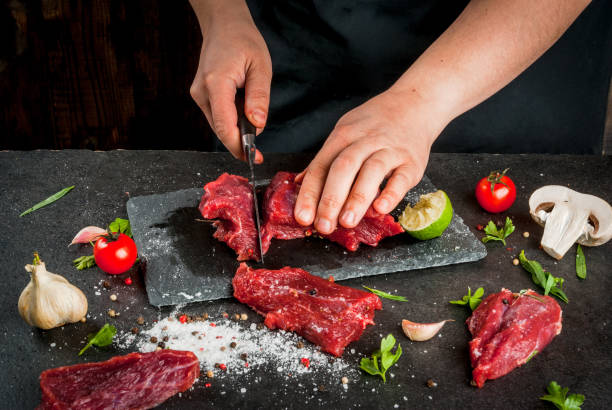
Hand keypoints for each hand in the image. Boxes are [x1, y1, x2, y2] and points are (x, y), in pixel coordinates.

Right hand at [189, 0, 270, 161]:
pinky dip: (230, 122)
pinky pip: (216, 117)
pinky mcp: (200, 96)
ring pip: (218, 126)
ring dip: (235, 131)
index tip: (254, 157)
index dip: (239, 146)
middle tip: (258, 152)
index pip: (224, 125)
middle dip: (239, 143)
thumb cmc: (244, 42)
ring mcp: (198, 94)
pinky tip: (242, 113)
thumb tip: (258, 125)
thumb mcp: (261, 67)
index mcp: (216, 83)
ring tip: (252, 122)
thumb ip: (259, 97)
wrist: (224, 26)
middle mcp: (202, 91)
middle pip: (219, 130)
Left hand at [294, 89, 447, 233]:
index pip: (321, 166)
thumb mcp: (345, 131)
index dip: (310, 194)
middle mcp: (365, 141)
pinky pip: (401, 178)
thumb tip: (300, 183)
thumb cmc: (376, 123)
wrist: (415, 104)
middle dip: (330, 200)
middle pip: (343, 168)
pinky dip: (391, 194)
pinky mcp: (412, 161)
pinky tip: (380, 209)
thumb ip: (325, 160)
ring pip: (371, 172)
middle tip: (323, 226)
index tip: (302, 218)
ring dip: (357, 199)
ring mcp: (390, 150)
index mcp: (343, 136)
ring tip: (346, 222)